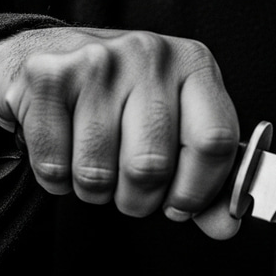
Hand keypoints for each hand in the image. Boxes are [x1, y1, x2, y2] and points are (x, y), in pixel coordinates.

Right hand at [0, 27, 240, 237]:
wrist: (51, 50)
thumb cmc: (125, 95)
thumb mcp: (178, 122)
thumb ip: (206, 176)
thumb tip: (226, 225)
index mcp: (194, 63)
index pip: (215, 141)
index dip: (198, 190)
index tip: (180, 203)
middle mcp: (150, 54)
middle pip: (152, 166)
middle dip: (139, 198)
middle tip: (130, 183)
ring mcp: (98, 61)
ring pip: (97, 174)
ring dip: (95, 190)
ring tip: (96, 160)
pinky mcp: (48, 77)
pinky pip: (54, 167)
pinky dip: (57, 178)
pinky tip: (65, 147)